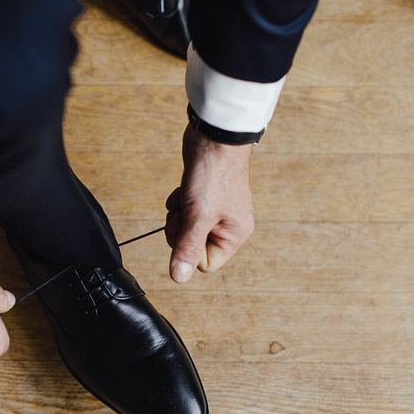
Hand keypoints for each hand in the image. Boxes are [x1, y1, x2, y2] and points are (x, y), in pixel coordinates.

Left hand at [165, 124, 255, 282]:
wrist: (213, 137)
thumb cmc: (214, 173)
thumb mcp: (198, 216)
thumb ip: (188, 247)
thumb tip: (179, 277)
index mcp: (235, 234)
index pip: (205, 264)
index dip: (189, 249)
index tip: (187, 229)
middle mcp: (228, 225)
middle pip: (193, 247)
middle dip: (181, 229)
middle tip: (185, 212)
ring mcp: (215, 211)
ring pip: (185, 228)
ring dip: (179, 213)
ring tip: (187, 196)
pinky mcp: (203, 198)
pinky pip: (184, 212)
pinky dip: (178, 202)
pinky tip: (185, 188)